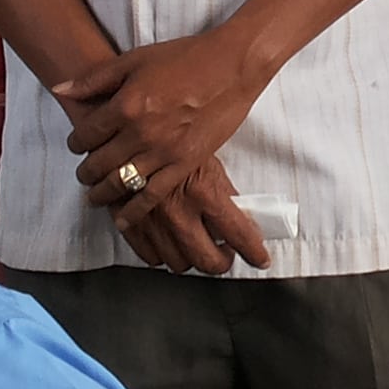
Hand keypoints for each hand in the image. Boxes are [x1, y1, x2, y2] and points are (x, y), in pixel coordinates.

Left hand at [58, 28, 267, 205]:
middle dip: (85, 173)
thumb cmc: (185, 58)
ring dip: (102, 194)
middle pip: (98, 164)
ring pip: (121, 184)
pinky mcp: (185, 164)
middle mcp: (140, 133)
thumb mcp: (135, 60)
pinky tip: (123, 219)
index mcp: (125, 105)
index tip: (77, 146)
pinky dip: (134, 211)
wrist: (232, 67)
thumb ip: (95, 79)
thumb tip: (60, 89)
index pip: (86, 135)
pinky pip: (153, 195)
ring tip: (96, 196)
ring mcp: (163, 151)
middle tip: (84, 176)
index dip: (76, 143)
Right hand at [96, 151, 270, 275]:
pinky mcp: (128, 223)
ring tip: (197, 244)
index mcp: (205, 192)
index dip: (254, 252)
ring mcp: (153, 220)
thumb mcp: (209, 159)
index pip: (239, 235)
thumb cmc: (174, 136)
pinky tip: (169, 241)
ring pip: (178, 263)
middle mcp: (179, 211)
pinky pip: (149, 256)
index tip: (260, 258)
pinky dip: (162, 254)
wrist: (131, 126)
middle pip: (208, 260)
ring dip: (191, 257)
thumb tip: (245, 216)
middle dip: (221, 261)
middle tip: (226, 253)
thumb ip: (225, 192)